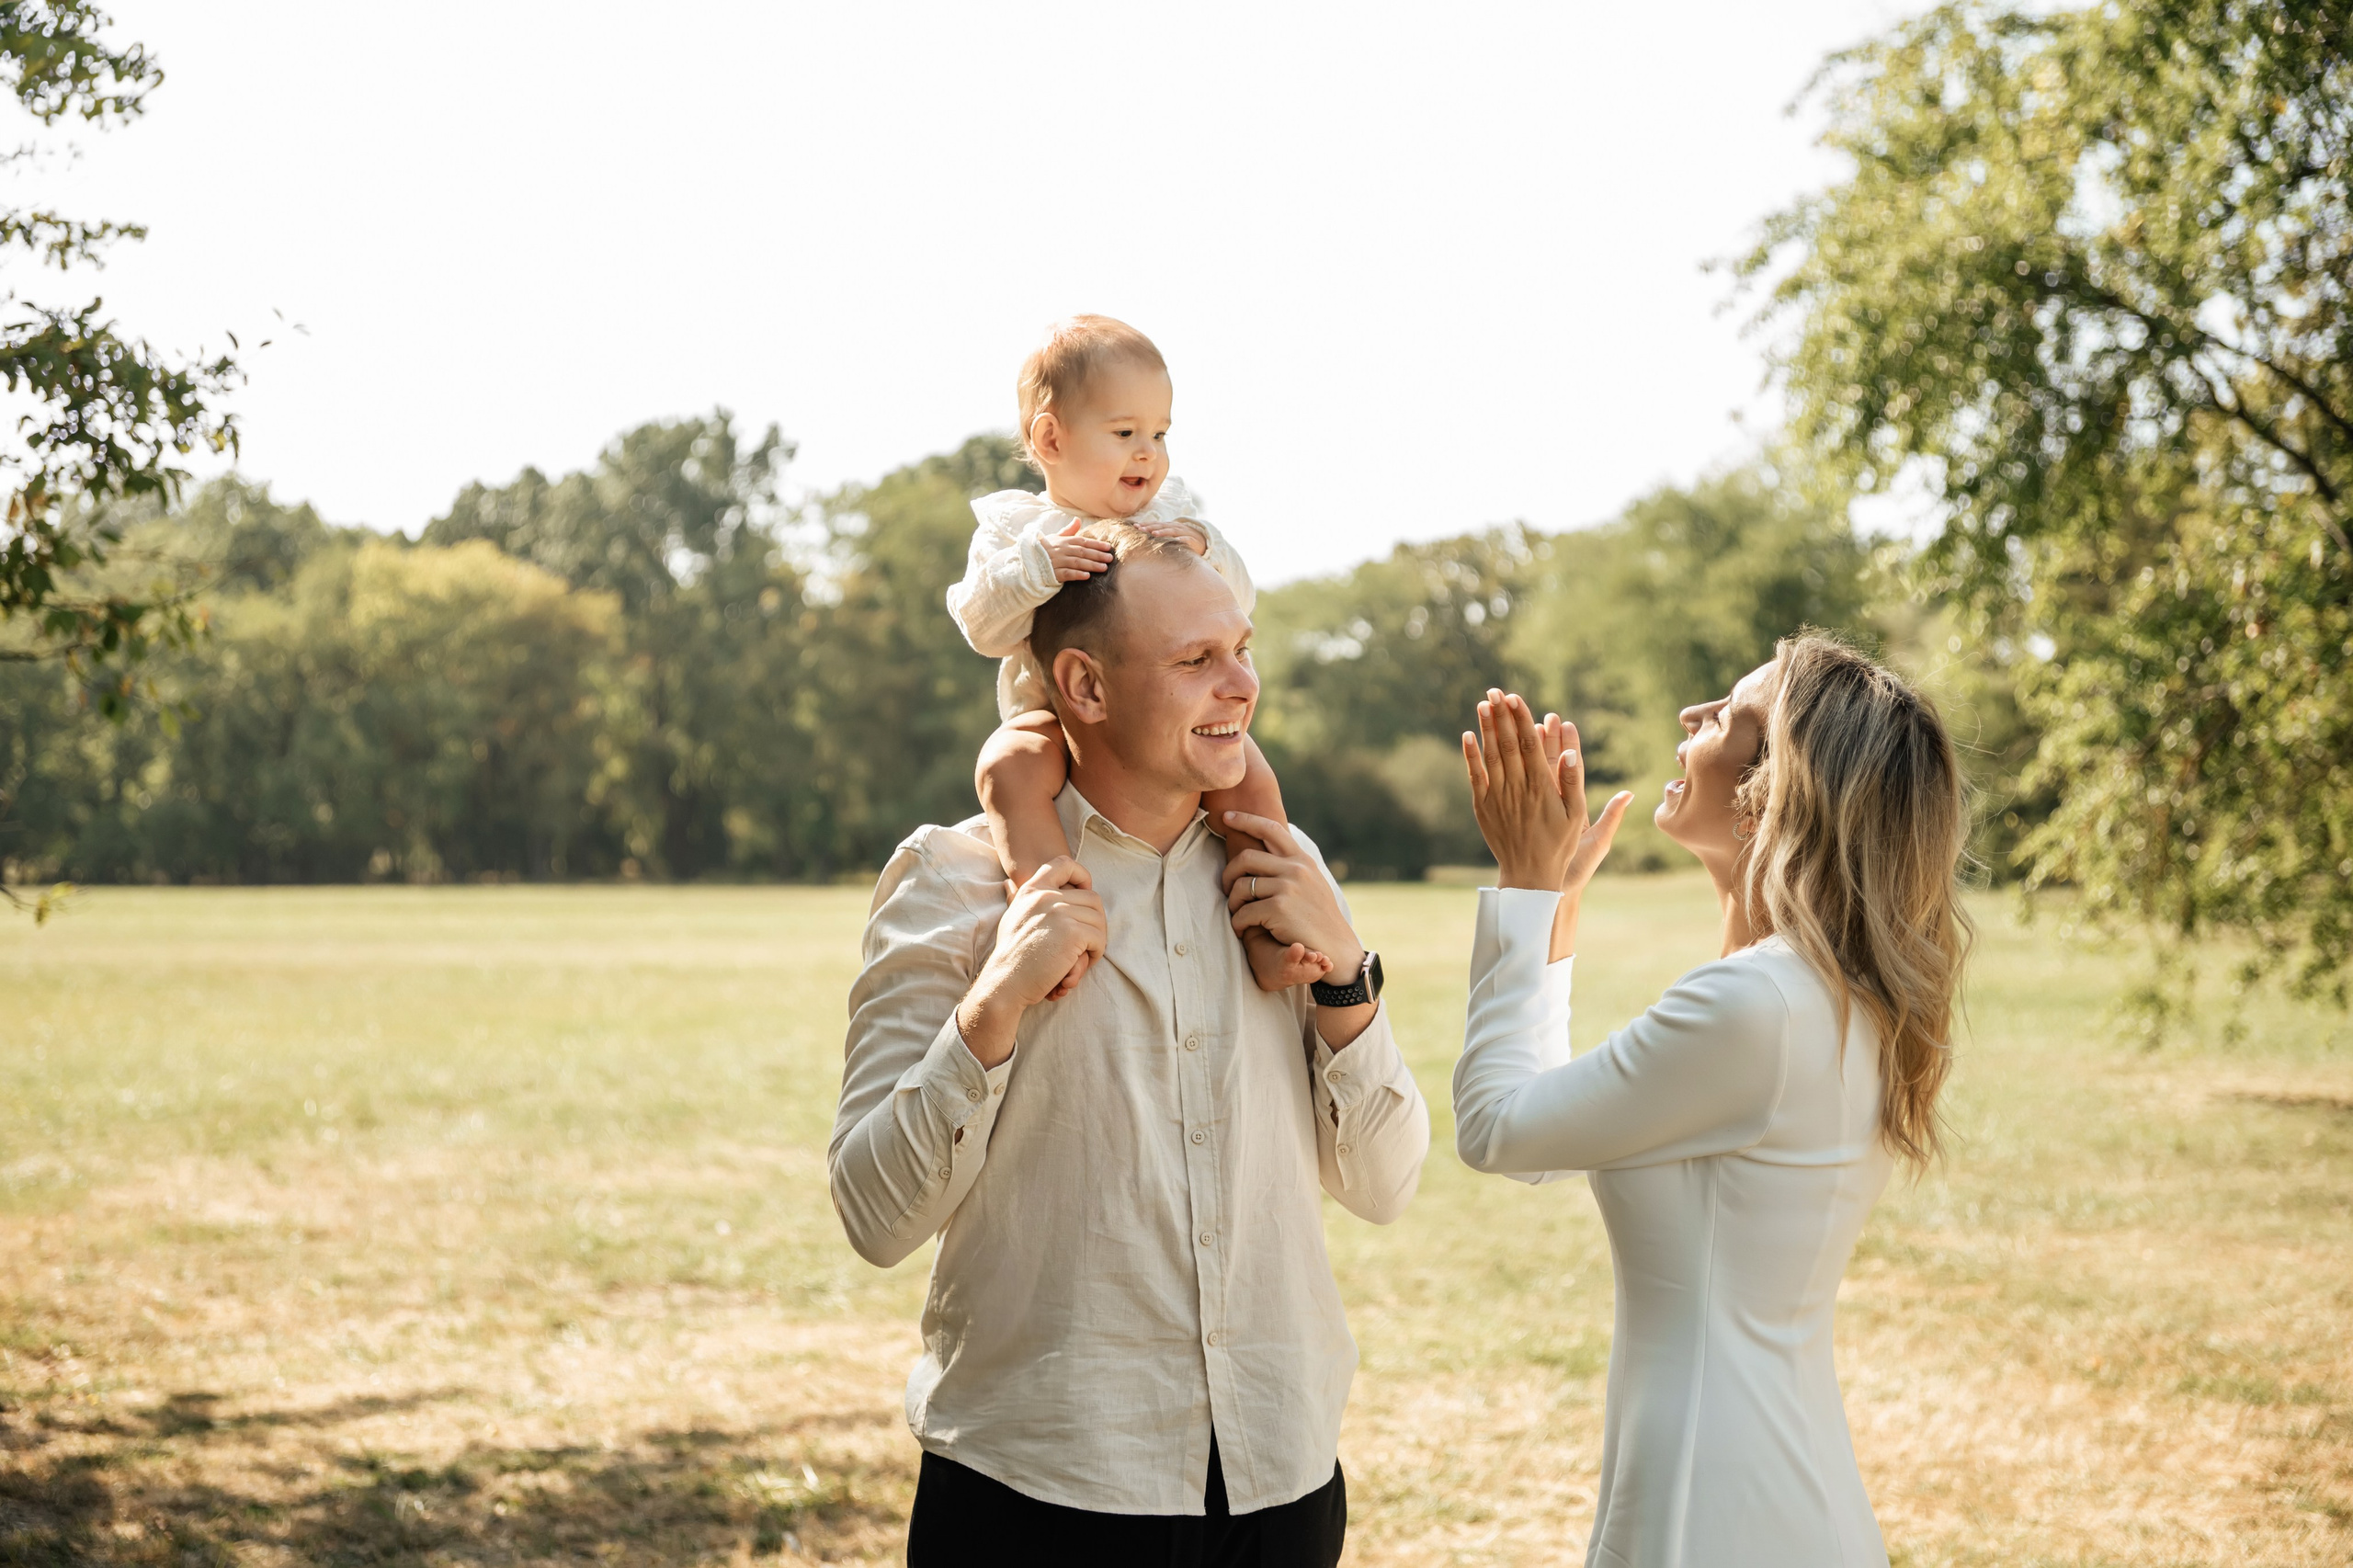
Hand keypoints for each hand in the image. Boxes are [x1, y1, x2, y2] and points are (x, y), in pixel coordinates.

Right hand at [955, 858, 1105, 1066]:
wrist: (1005, 982)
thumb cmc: (1010, 955)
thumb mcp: (1010, 918)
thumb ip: (1015, 899)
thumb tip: (1008, 883)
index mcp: (1032, 890)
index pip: (1064, 864)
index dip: (1081, 875)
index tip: (1084, 893)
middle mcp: (1047, 896)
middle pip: (1092, 898)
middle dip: (1095, 921)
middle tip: (1088, 942)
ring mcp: (1060, 912)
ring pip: (1098, 920)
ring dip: (1096, 941)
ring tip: (1083, 957)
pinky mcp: (1073, 933)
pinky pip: (1099, 938)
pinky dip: (1096, 953)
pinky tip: (1081, 965)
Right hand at [1046, 520, 1115, 581]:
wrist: (1027, 561)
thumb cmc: (1043, 549)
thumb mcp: (1054, 537)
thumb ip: (1068, 530)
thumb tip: (1078, 519)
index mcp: (1063, 541)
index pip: (1083, 541)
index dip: (1096, 544)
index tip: (1108, 547)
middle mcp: (1062, 550)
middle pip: (1082, 552)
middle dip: (1097, 555)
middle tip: (1110, 558)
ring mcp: (1057, 562)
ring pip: (1077, 562)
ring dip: (1091, 565)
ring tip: (1103, 567)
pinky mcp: (1053, 573)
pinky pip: (1066, 574)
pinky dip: (1077, 575)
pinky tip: (1087, 576)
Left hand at [1134, 519, 1209, 555]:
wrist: (1202, 542)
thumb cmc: (1183, 540)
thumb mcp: (1171, 536)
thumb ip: (1160, 536)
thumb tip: (1143, 537)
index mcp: (1169, 526)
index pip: (1156, 524)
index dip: (1146, 524)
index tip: (1135, 526)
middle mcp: (1175, 527)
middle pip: (1161, 526)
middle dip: (1150, 527)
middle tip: (1140, 529)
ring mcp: (1184, 532)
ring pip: (1172, 531)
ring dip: (1163, 532)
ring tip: (1153, 533)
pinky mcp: (1192, 540)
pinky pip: (1185, 539)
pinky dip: (1180, 539)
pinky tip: (1175, 540)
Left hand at [1218, 811, 1364, 987]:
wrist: (1336, 947)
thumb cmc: (1319, 918)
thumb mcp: (1312, 883)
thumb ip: (1292, 866)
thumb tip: (1267, 849)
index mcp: (1302, 860)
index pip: (1271, 829)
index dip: (1246, 820)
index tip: (1226, 817)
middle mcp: (1295, 869)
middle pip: (1246, 858)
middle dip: (1228, 873)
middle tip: (1226, 888)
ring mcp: (1287, 888)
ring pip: (1240, 886)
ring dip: (1233, 903)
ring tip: (1238, 914)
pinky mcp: (1278, 909)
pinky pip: (1243, 912)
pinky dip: (1238, 923)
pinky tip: (1242, 930)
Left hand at [1463, 690, 1631, 895]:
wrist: (1529, 875)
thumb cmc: (1559, 845)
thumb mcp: (1576, 815)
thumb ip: (1572, 781)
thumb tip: (1569, 751)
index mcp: (1541, 787)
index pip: (1530, 744)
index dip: (1521, 719)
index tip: (1515, 698)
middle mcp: (1517, 788)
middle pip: (1508, 744)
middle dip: (1502, 715)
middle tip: (1496, 691)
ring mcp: (1498, 797)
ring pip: (1491, 755)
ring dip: (1486, 728)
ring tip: (1483, 704)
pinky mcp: (1483, 807)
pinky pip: (1475, 776)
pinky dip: (1471, 755)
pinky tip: (1467, 736)